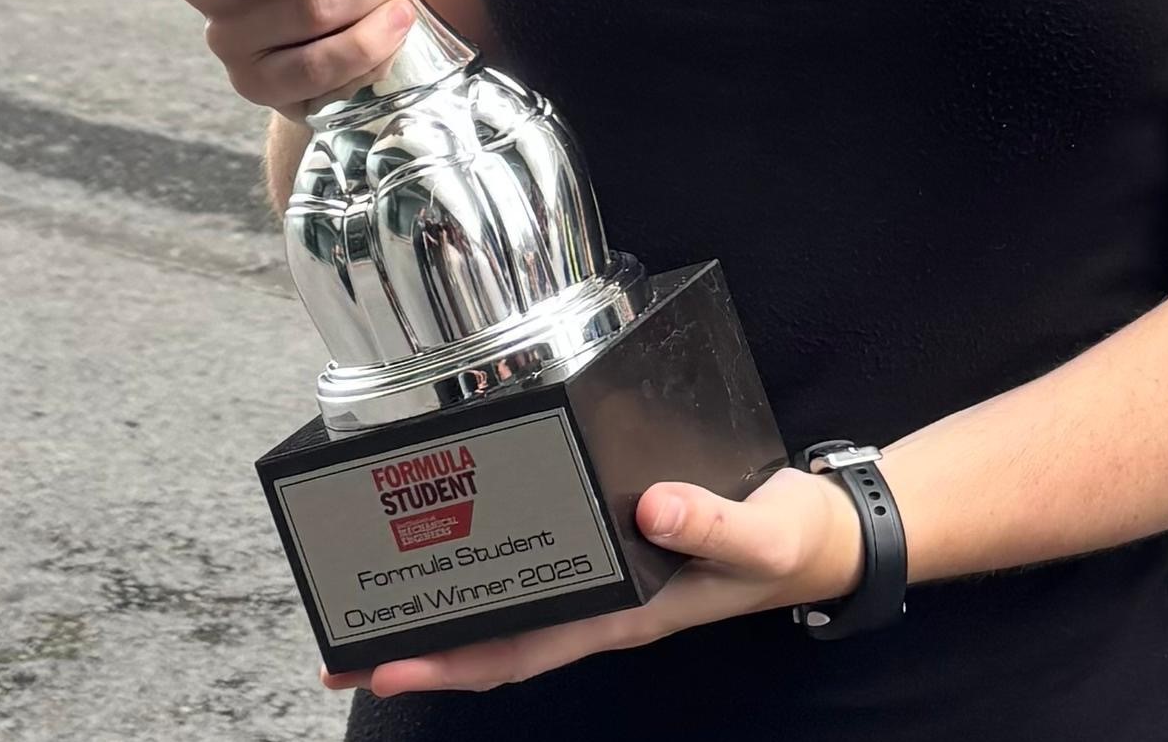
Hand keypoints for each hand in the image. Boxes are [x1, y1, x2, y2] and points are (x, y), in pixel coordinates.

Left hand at [333, 465, 864, 695]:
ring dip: (447, 615)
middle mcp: (604, 604)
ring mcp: (606, 581)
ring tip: (376, 604)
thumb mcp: (761, 533)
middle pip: (496, 642)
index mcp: (627, 613)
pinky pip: (538, 570)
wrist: (824, 536)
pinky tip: (462, 549)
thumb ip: (712, 523)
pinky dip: (491, 570)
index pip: (521, 649)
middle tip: (343, 646)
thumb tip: (650, 508)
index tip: (383, 660)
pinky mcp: (614, 545)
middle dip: (421, 648)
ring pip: (510, 611)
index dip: (450, 660)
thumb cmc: (790, 541)